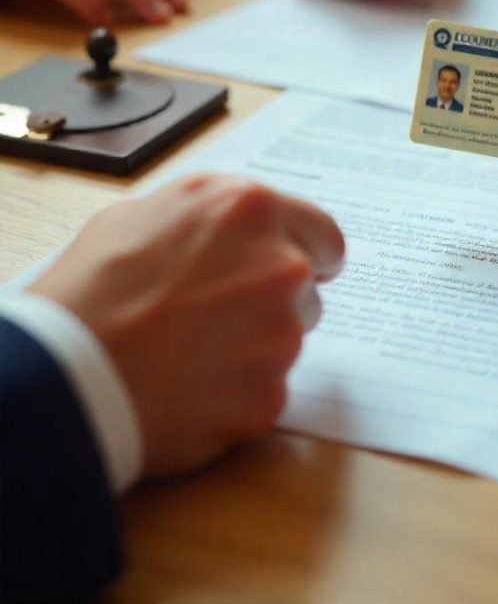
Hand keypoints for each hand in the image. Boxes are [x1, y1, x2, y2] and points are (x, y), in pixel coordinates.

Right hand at [30, 175, 344, 475]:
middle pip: (307, 290)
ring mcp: (281, 333)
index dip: (308, 255)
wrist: (67, 368)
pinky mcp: (268, 394)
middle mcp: (281, 265)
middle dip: (275, 302)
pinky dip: (237, 394)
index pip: (323, 235)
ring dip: (257, 346)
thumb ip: (211, 218)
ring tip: (191, 352)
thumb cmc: (92, 286)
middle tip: (218, 317)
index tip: (301, 270)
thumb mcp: (146, 213)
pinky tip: (190, 388)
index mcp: (251, 209)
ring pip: (289, 340)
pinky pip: (267, 391)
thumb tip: (231, 230)